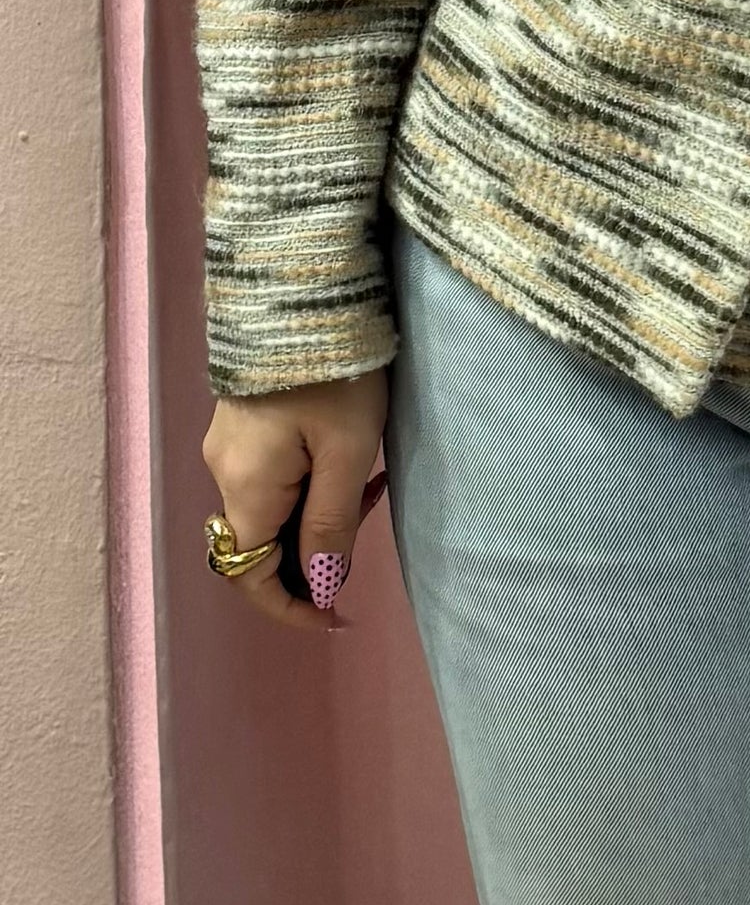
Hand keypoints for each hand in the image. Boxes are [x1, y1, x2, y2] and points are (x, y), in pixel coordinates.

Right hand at [201, 370, 391, 631]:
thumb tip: (319, 586)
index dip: (293, 608)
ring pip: (271, 506)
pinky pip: (272, 474)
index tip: (339, 617)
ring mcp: (230, 441)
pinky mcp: (244, 417)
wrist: (308, 287)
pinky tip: (346, 453)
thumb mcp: (348, 452)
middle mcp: (223, 470)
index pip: (251, 576)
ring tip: (369, 479)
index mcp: (245, 487)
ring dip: (318, 511)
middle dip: (315, 550)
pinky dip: (309, 482)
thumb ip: (331, 524)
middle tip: (370, 515)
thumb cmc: (336, 372)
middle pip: (262, 542)